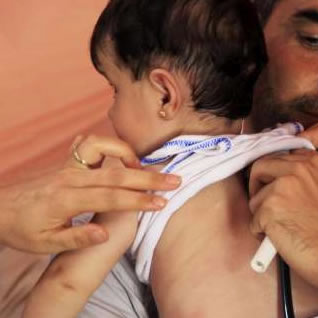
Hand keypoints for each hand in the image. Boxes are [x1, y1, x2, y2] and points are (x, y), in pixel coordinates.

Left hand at [0, 135, 180, 253]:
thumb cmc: (20, 229)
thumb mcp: (45, 243)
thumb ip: (76, 238)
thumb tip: (104, 232)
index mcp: (66, 200)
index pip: (111, 197)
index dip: (139, 200)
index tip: (163, 203)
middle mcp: (69, 178)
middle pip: (117, 173)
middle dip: (149, 177)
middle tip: (175, 179)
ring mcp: (67, 166)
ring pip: (105, 149)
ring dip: (129, 155)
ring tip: (145, 168)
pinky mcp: (66, 162)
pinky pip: (91, 144)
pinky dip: (110, 146)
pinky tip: (121, 158)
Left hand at [248, 149, 317, 291]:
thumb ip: (307, 178)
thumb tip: (281, 179)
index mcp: (314, 161)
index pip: (279, 156)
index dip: (273, 173)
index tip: (272, 184)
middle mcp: (298, 168)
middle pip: (261, 168)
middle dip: (259, 188)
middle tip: (267, 206)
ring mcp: (282, 187)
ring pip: (255, 198)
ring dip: (263, 215)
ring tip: (281, 228)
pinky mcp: (270, 208)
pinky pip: (253, 221)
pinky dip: (262, 233)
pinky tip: (280, 238)